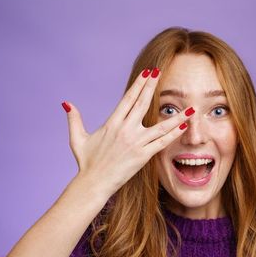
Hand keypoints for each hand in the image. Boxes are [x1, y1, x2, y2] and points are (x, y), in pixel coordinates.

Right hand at [62, 67, 192, 195]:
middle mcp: (125, 130)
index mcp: (112, 123)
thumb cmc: (86, 163)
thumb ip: (74, 120)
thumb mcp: (77, 139)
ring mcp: (135, 143)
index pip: (128, 99)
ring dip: (175, 116)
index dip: (138, 85)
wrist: (93, 183)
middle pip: (142, 104)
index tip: (147, 73)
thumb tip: (67, 103)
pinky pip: (161, 143)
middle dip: (151, 87)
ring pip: (159, 125)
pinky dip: (173, 134)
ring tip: (188, 107)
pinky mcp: (142, 156)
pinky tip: (183, 126)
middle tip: (160, 73)